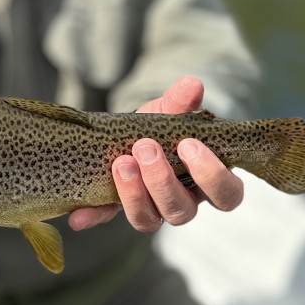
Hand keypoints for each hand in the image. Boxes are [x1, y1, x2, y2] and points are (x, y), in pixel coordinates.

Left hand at [68, 75, 243, 234]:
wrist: (128, 133)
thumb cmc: (161, 127)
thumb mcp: (169, 112)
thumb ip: (182, 102)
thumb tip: (192, 85)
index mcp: (206, 182)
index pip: (226, 195)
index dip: (211, 176)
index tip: (187, 143)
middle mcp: (182, 202)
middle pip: (182, 211)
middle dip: (163, 181)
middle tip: (145, 148)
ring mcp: (150, 211)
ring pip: (149, 220)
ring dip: (134, 194)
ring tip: (121, 162)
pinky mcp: (117, 210)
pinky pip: (106, 220)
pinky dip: (93, 217)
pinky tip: (78, 214)